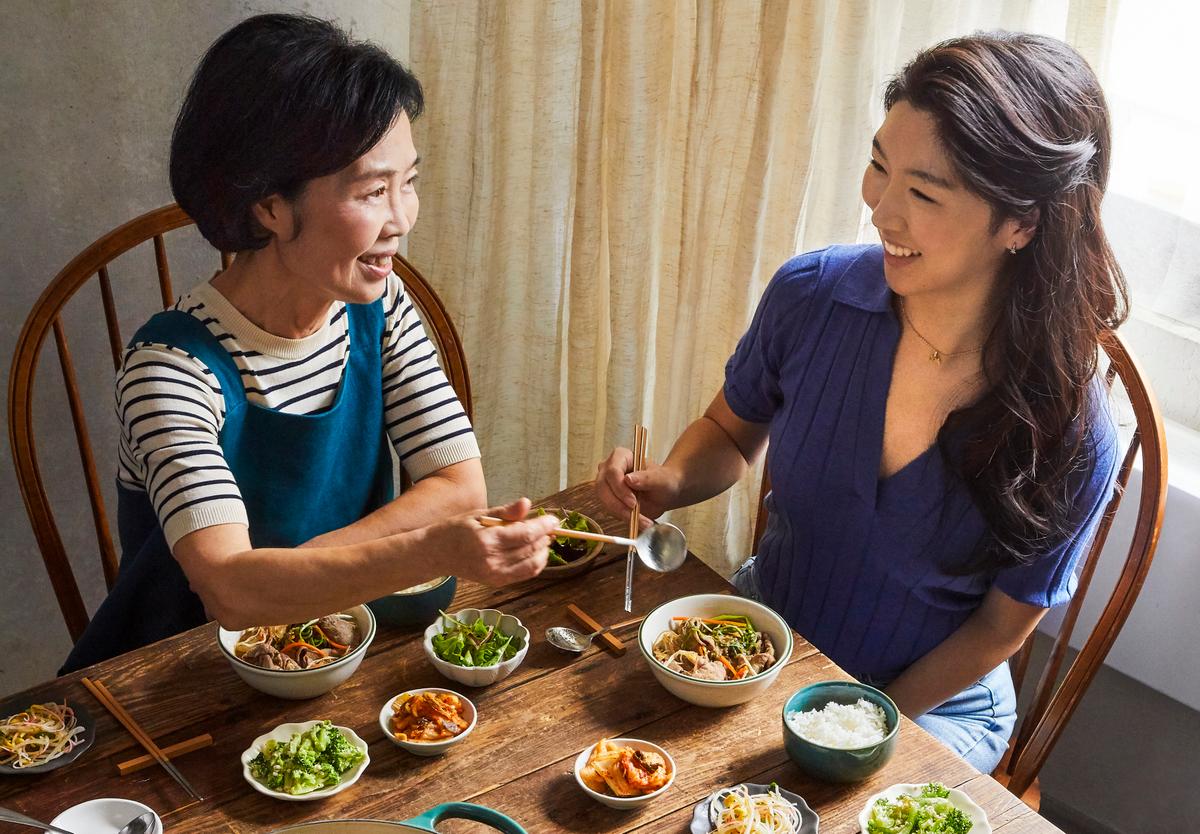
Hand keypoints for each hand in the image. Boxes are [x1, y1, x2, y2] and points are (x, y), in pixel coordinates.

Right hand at [428, 497, 559, 585]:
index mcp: (486, 541)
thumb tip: (527, 503)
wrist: (436, 553)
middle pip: (531, 549)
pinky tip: (535, 550)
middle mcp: (491, 561)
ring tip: (543, 538)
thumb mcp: (479, 514)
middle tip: (549, 526)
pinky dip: (536, 562)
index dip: (544, 526)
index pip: (525, 534)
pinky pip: (525, 574)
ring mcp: (494, 575)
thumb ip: (506, 511)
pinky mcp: (497, 582)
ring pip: (532, 564)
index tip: (554, 519)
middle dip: (545, 536)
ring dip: (543, 550)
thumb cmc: (457, 529)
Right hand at [594, 446, 678, 527]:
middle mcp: (609, 469)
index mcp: (621, 456)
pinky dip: (624, 518)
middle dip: (619, 504)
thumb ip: (646, 478)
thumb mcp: (660, 478)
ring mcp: (606, 484)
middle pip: (603, 487)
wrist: (665, 493)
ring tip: (643, 521)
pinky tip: (639, 521)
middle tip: (635, 514)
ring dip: (622, 514)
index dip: (620, 488)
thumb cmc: (663, 480)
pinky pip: (611, 510)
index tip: (633, 502)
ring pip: (605, 501)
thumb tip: (628, 479)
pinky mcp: (608, 499)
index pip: (612, 471)